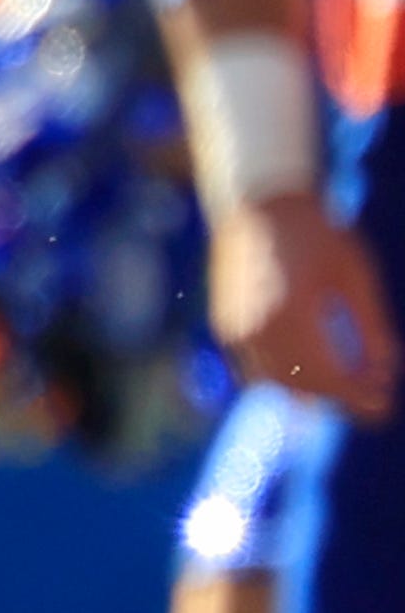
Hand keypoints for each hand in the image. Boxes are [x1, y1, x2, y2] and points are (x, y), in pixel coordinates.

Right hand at [213, 189, 396, 417]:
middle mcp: (257, 329)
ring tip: (344, 383)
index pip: (328, 378)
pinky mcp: (226, 324)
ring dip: (310, 391)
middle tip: (371, 398)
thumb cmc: (317, 234)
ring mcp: (236, 329)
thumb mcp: (356, 277)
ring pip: (275, 382)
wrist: (260, 204)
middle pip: (301, 386)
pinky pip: (253, 369)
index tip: (383, 407)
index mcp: (292, 316)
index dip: (358, 398)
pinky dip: (282, 378)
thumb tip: (387, 371)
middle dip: (338, 398)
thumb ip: (372, 327)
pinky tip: (309, 369)